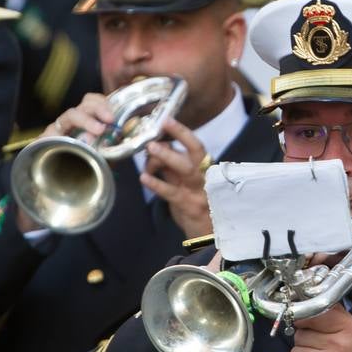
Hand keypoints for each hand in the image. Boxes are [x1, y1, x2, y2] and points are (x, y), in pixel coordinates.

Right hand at [14, 95, 121, 232]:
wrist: (55, 194)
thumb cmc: (80, 175)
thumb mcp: (102, 161)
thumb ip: (111, 148)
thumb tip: (123, 136)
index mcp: (86, 124)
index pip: (94, 103)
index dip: (105, 104)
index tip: (115, 116)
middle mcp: (72, 124)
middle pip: (84, 103)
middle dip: (99, 108)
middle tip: (110, 120)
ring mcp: (58, 130)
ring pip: (71, 114)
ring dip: (87, 119)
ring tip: (99, 130)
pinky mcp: (44, 140)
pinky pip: (53, 132)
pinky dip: (65, 135)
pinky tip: (77, 140)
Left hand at [140, 118, 212, 237]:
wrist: (207, 232)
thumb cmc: (195, 202)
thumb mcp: (186, 182)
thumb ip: (173, 167)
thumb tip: (155, 148)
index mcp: (204, 168)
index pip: (196, 146)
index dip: (182, 132)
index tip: (167, 119)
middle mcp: (204, 176)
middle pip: (195, 152)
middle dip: (179, 136)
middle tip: (160, 128)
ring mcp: (197, 190)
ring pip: (185, 169)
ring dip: (167, 157)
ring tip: (150, 149)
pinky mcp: (188, 204)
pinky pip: (171, 192)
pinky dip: (157, 184)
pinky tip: (144, 178)